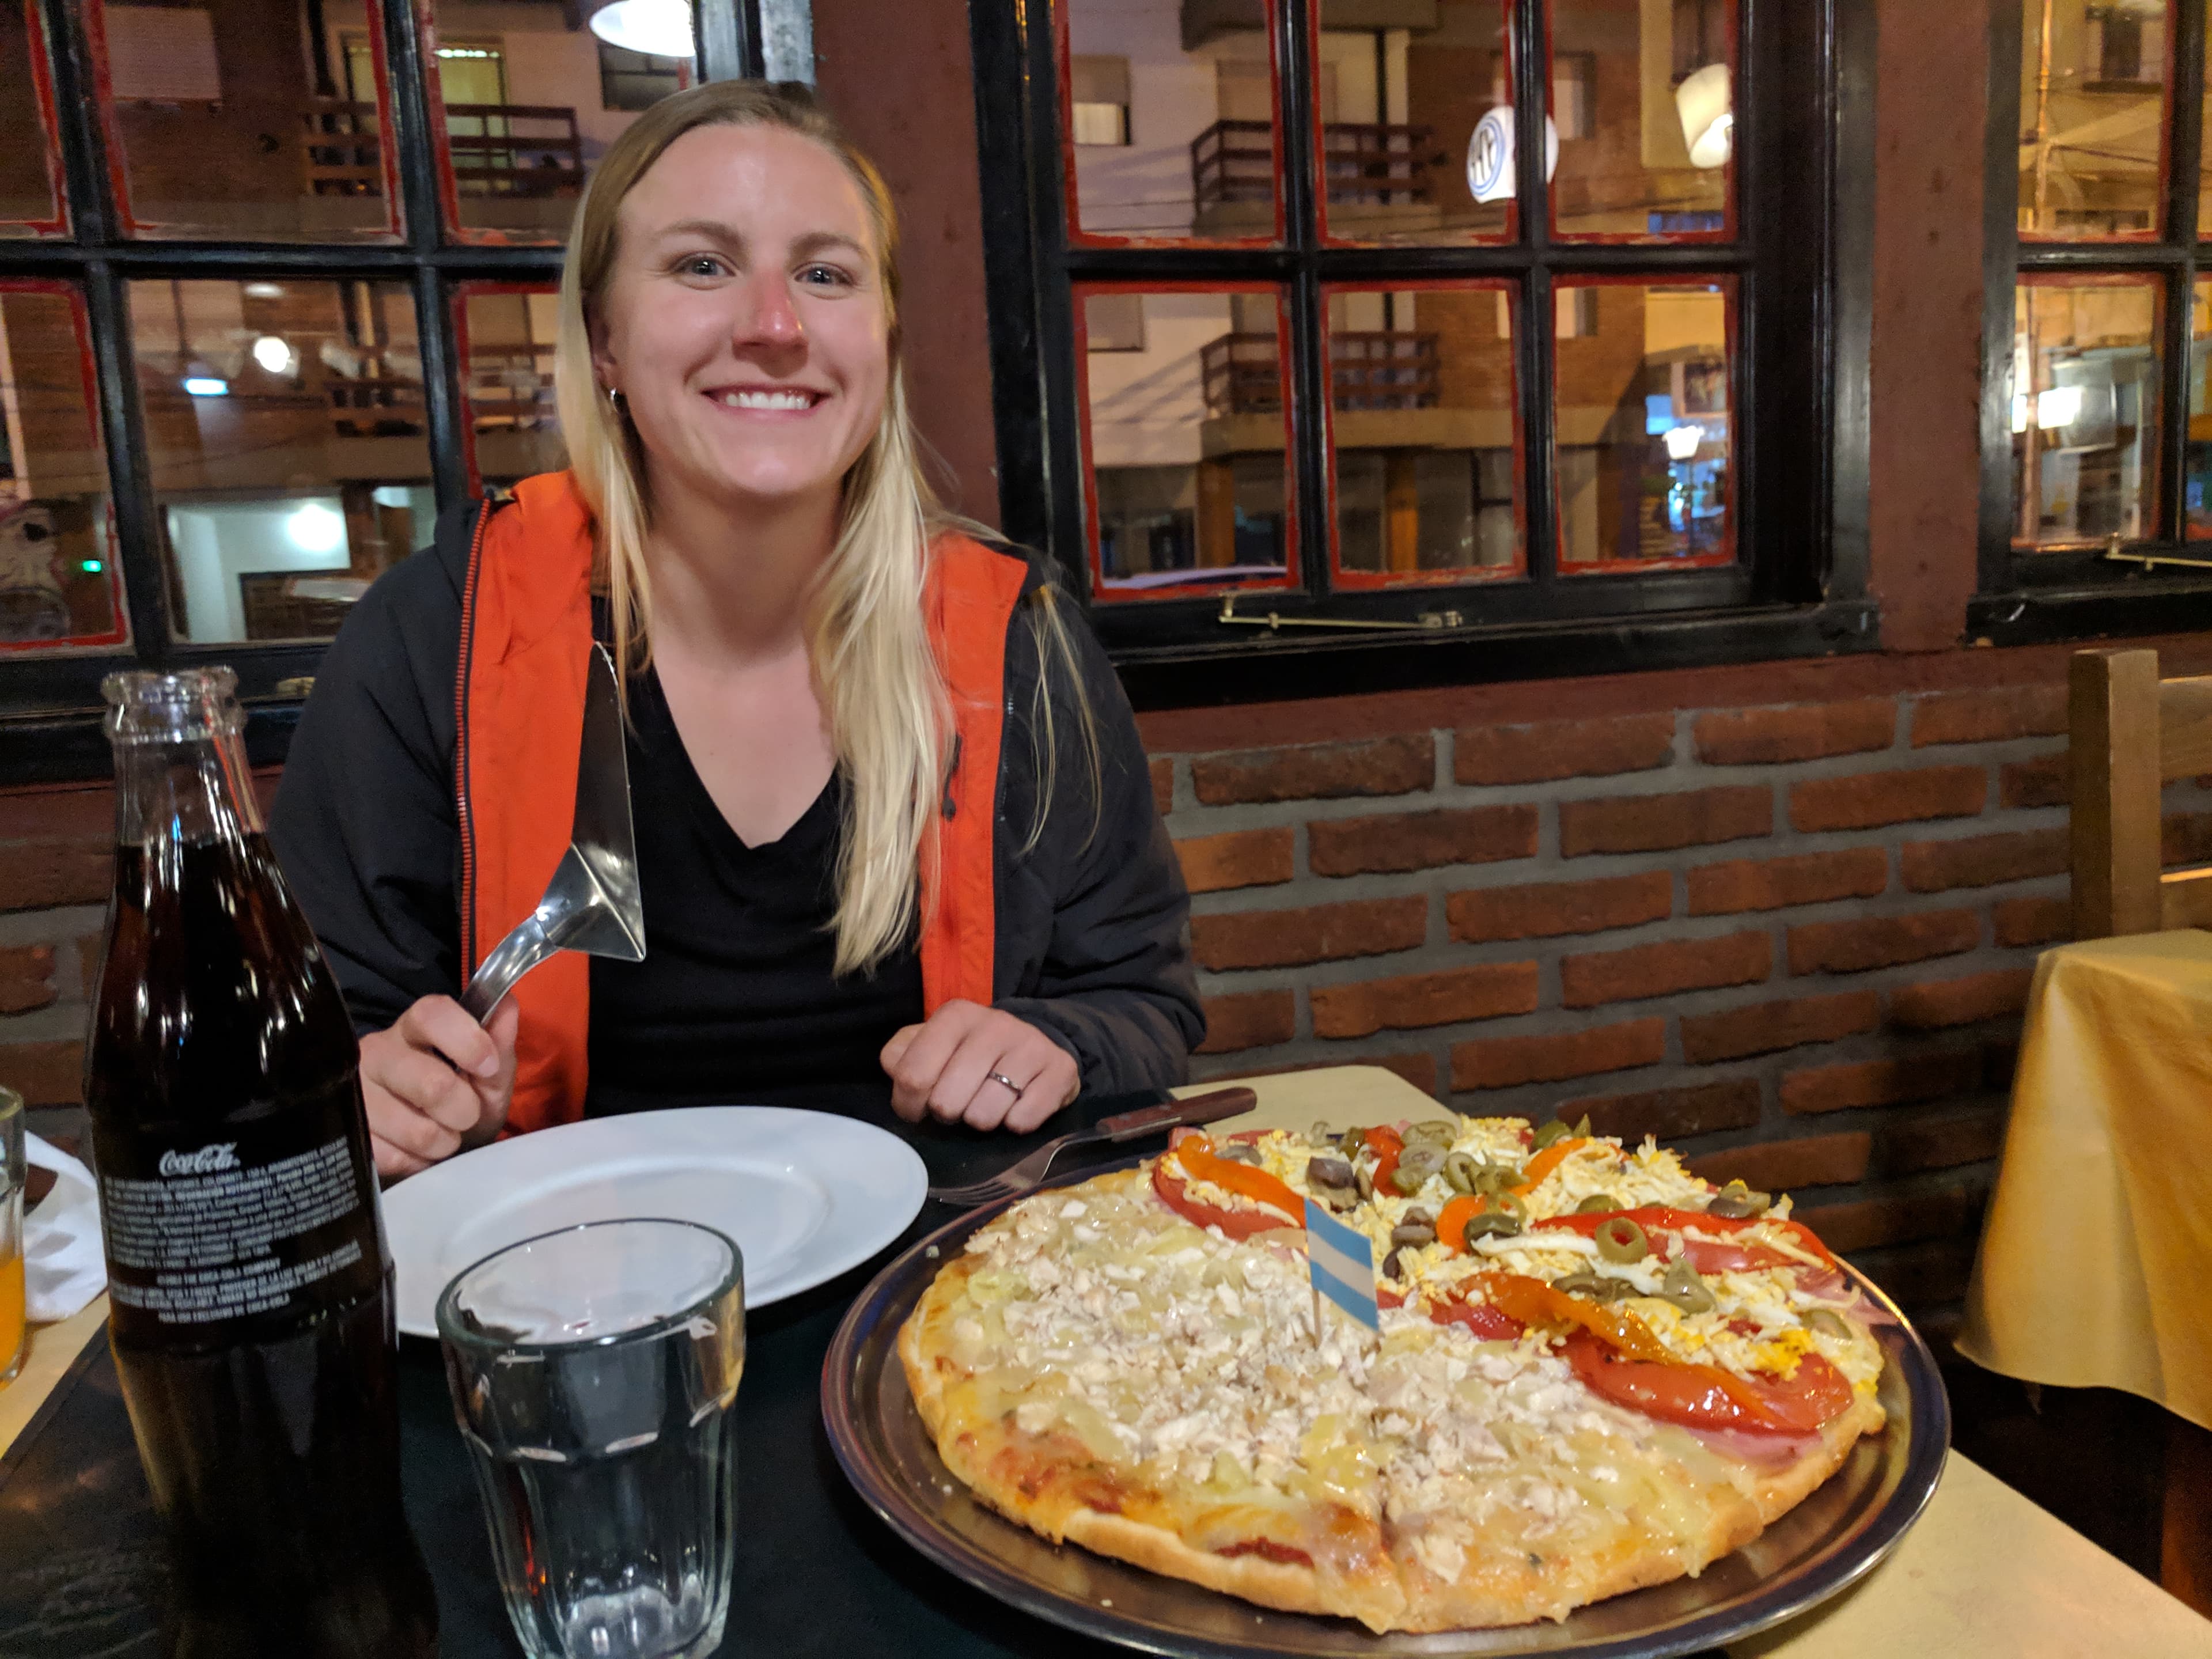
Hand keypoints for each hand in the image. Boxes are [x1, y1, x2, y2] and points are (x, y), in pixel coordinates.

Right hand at [359, 995, 519, 1180]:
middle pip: (432, 1085)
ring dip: (444, 1142)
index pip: (431, 1014)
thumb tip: (507, 1004)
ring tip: (443, 1135)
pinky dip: (419, 1162)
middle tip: (466, 1115)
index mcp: (414, 1027)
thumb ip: (499, 1042)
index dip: (467, 1041)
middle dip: (465, 1110)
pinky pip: (395, 1157)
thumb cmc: (464, 1099)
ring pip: (417, 1130)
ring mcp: (356, 1094)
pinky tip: (417, 1151)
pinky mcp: (347, 1135)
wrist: (433, 1146)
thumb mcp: (491, 1074)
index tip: (488, 1066)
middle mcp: (376, 1053)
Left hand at [881, 1000, 1078, 1132]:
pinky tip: (1016, 1107)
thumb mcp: (933, 1043)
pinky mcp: (1060, 1070)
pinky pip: (1022, 1121)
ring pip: (983, 1116)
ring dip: (980, 1122)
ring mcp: (1030, 1045)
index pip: (911, 1076)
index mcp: (955, 1015)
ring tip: (986, 1104)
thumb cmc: (972, 1051)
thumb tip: (897, 1072)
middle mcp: (995, 1024)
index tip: (919, 1108)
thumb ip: (902, 1054)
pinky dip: (1014, 1125)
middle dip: (947, 1115)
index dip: (909, 1105)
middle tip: (958, 1105)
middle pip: (945, 1102)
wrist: (1036, 1045)